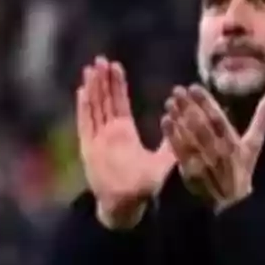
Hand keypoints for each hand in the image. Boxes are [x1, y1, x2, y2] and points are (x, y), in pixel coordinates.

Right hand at [77, 56, 174, 228]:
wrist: (127, 206)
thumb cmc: (145, 188)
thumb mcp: (162, 160)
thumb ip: (171, 142)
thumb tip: (182, 124)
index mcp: (124, 135)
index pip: (119, 103)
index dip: (116, 85)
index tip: (115, 66)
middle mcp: (108, 135)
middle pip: (104, 101)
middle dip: (102, 80)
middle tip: (100, 59)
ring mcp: (97, 141)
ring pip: (94, 108)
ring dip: (92, 89)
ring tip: (91, 68)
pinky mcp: (89, 150)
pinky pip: (85, 124)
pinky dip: (84, 108)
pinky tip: (83, 91)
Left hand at [161, 85, 264, 212]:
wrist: (232, 203)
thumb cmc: (243, 168)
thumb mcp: (254, 145)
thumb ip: (262, 118)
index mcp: (234, 143)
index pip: (218, 119)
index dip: (206, 103)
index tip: (194, 87)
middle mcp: (219, 152)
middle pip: (201, 126)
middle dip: (188, 107)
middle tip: (177, 90)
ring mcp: (204, 163)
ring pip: (189, 137)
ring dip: (178, 119)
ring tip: (169, 103)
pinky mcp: (191, 172)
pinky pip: (180, 151)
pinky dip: (172, 136)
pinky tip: (165, 121)